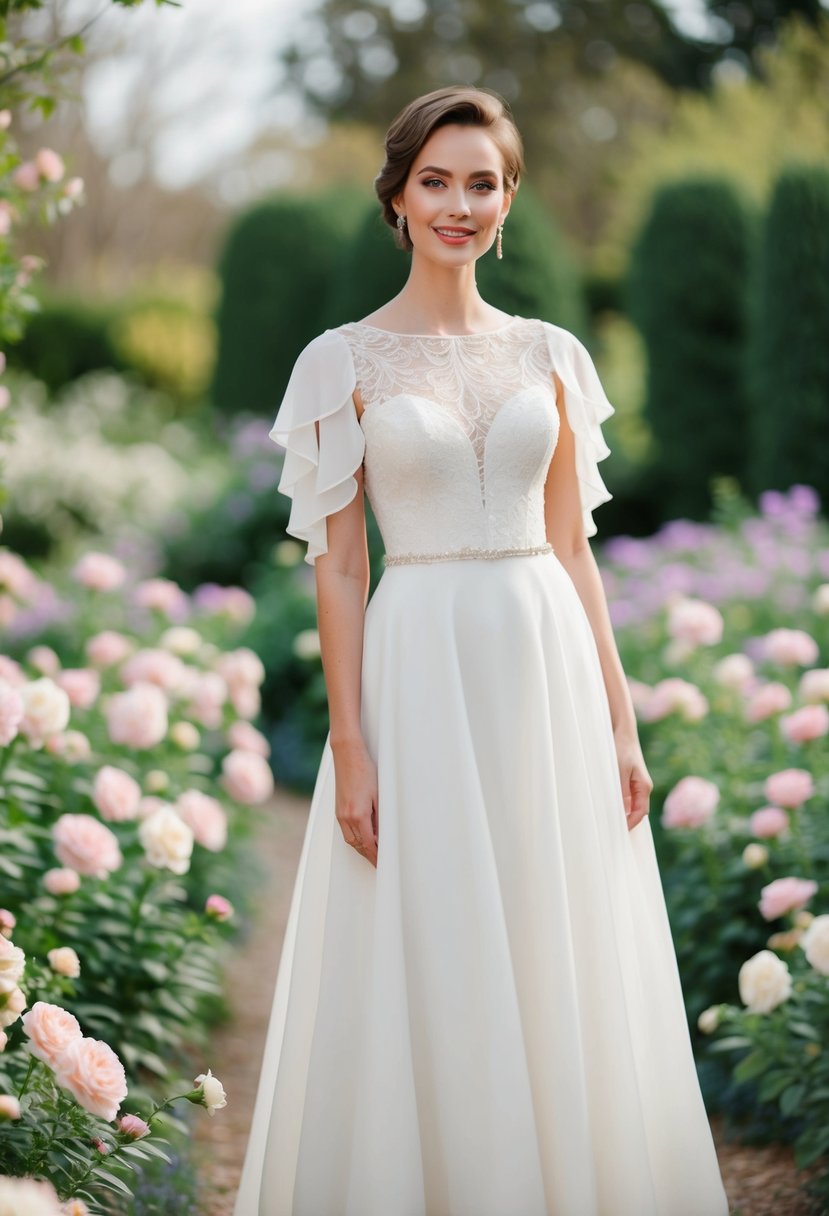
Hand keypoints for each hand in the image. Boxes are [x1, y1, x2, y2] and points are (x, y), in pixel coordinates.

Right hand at [331, 738, 378, 866]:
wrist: (348, 756)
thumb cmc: (365, 771)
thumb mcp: (379, 796)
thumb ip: (380, 818)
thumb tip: (381, 835)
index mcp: (358, 815)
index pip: (369, 844)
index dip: (376, 856)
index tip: (383, 863)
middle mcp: (346, 817)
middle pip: (358, 845)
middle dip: (369, 856)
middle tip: (379, 863)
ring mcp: (340, 814)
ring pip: (350, 840)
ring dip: (361, 849)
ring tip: (373, 854)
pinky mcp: (338, 810)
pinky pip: (346, 831)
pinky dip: (355, 839)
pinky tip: (362, 839)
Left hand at [614, 729, 652, 831]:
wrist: (623, 733)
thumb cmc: (622, 750)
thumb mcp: (619, 771)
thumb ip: (620, 792)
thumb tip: (620, 812)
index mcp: (644, 787)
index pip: (641, 812)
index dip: (631, 823)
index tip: (619, 831)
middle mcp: (642, 788)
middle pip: (637, 811)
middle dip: (627, 821)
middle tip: (612, 831)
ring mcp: (635, 785)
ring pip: (630, 805)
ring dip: (621, 813)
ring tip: (608, 822)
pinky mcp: (628, 781)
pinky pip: (625, 798)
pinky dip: (618, 804)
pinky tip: (608, 807)